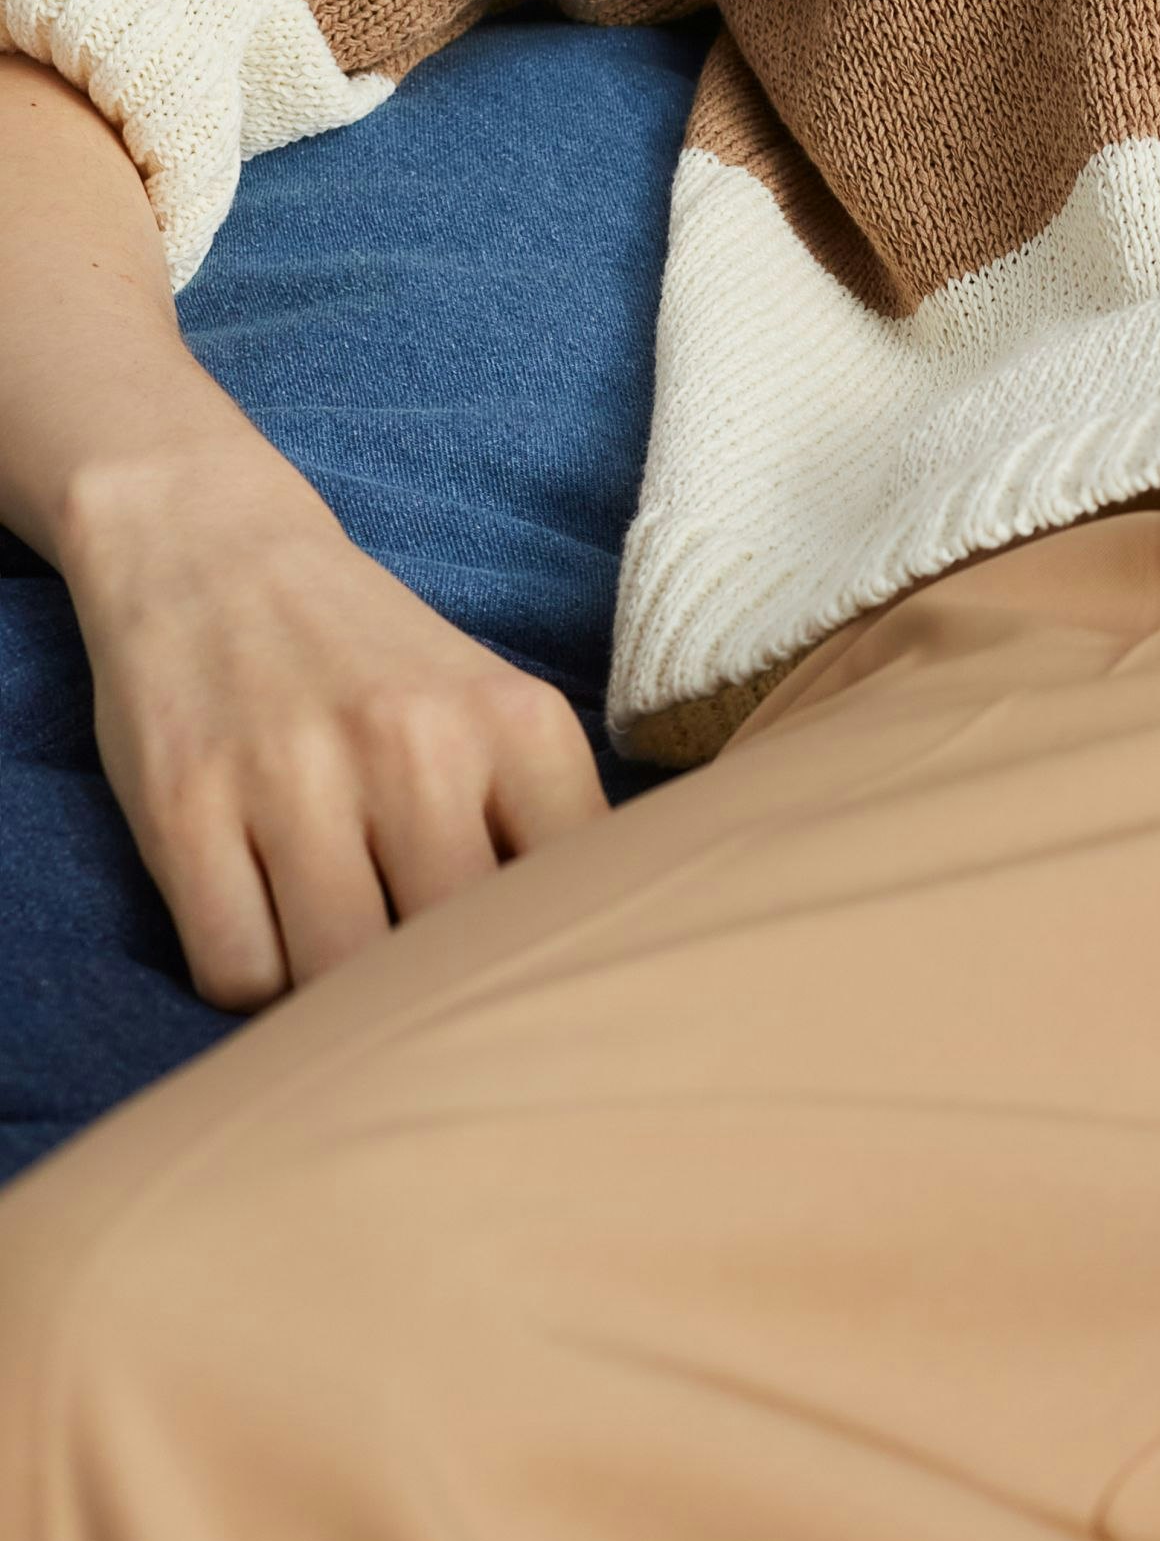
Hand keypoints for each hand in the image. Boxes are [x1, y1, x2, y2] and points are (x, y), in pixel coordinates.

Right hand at [66, 442, 607, 1011]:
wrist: (210, 548)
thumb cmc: (367, 663)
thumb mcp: (490, 707)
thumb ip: (544, 822)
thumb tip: (593, 961)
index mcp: (514, 720)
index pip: (572, 899)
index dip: (544, 958)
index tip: (520, 967)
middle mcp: (415, 743)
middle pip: (450, 957)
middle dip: (430, 985)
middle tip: (409, 967)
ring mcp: (294, 775)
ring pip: (339, 981)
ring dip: (332, 992)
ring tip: (331, 935)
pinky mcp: (185, 808)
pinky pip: (238, 974)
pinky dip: (250, 976)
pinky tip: (260, 918)